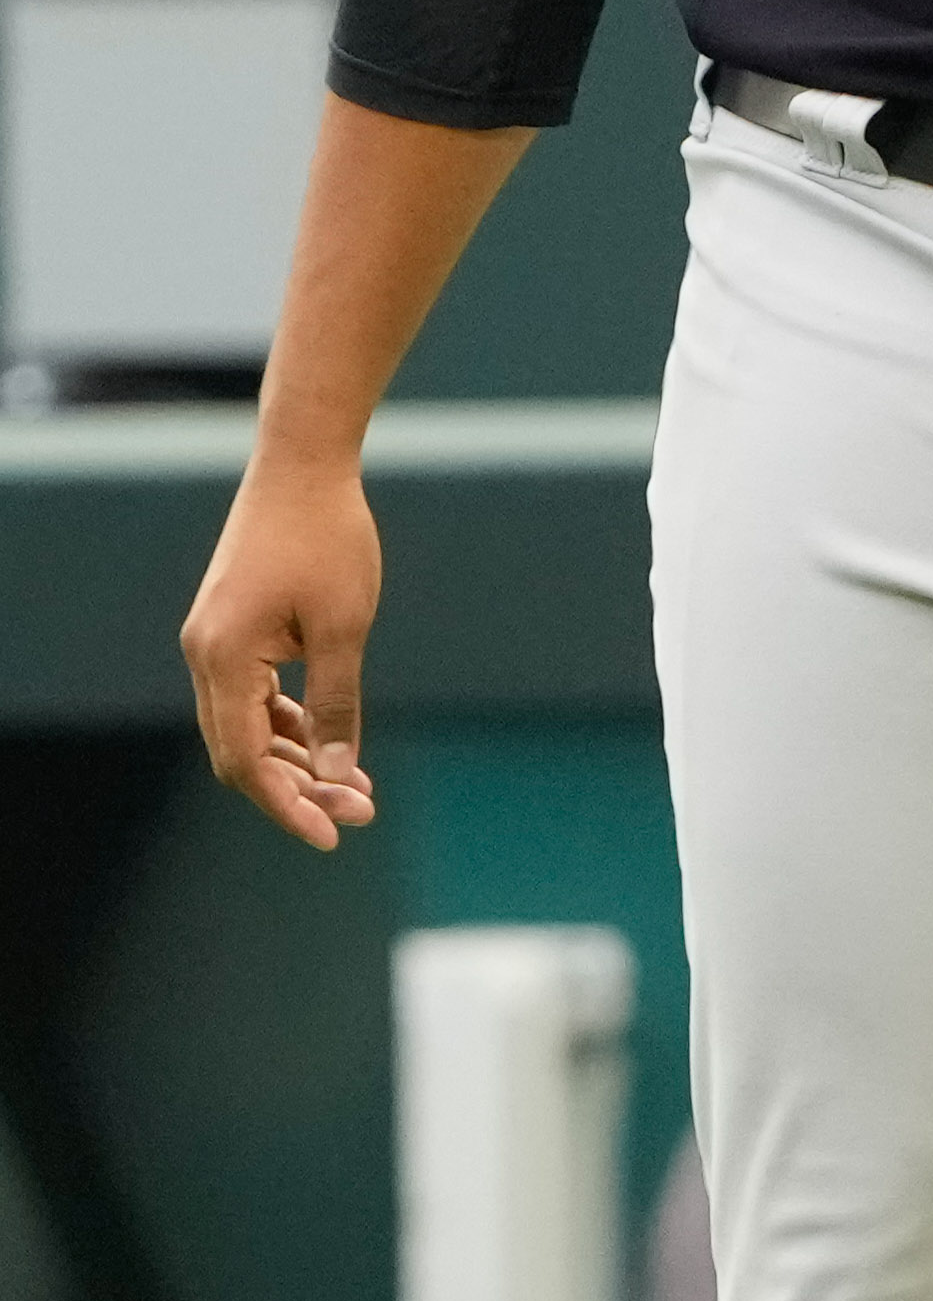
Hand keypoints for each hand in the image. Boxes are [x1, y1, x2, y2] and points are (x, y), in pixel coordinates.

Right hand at [181, 446, 382, 852]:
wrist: (303, 466)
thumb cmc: (329, 539)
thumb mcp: (344, 628)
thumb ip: (337, 705)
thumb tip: (339, 775)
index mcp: (222, 658)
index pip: (243, 759)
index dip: (286, 805)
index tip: (333, 834)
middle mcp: (204, 655)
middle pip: (240, 752)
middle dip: (298, 788)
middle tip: (361, 811)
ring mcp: (213, 643)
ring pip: (246, 728)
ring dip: (296, 760)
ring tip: (356, 788)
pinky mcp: (231, 630)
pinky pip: (252, 697)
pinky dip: (288, 725)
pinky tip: (330, 743)